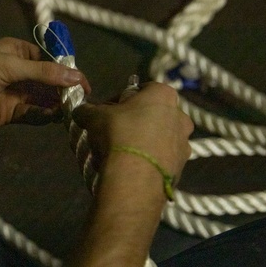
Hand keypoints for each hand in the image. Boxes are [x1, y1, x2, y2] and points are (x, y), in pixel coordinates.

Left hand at [0, 38, 89, 129]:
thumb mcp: (7, 66)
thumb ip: (41, 73)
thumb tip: (75, 76)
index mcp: (18, 52)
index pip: (51, 59)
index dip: (68, 70)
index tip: (84, 84)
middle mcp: (20, 72)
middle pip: (51, 81)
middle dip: (66, 90)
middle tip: (83, 103)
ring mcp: (15, 93)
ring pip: (45, 99)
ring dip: (59, 105)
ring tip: (75, 113)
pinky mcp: (10, 113)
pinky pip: (34, 115)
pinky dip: (46, 117)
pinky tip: (57, 120)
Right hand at [71, 82, 192, 182]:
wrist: (135, 176)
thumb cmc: (118, 133)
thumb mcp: (94, 116)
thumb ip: (87, 110)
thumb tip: (80, 111)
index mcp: (164, 95)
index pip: (141, 90)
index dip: (120, 100)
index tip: (107, 111)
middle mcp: (180, 116)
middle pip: (152, 115)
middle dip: (134, 122)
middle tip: (113, 132)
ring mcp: (184, 143)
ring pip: (158, 138)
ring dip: (141, 143)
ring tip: (119, 154)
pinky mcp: (182, 167)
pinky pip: (160, 159)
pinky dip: (147, 161)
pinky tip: (130, 167)